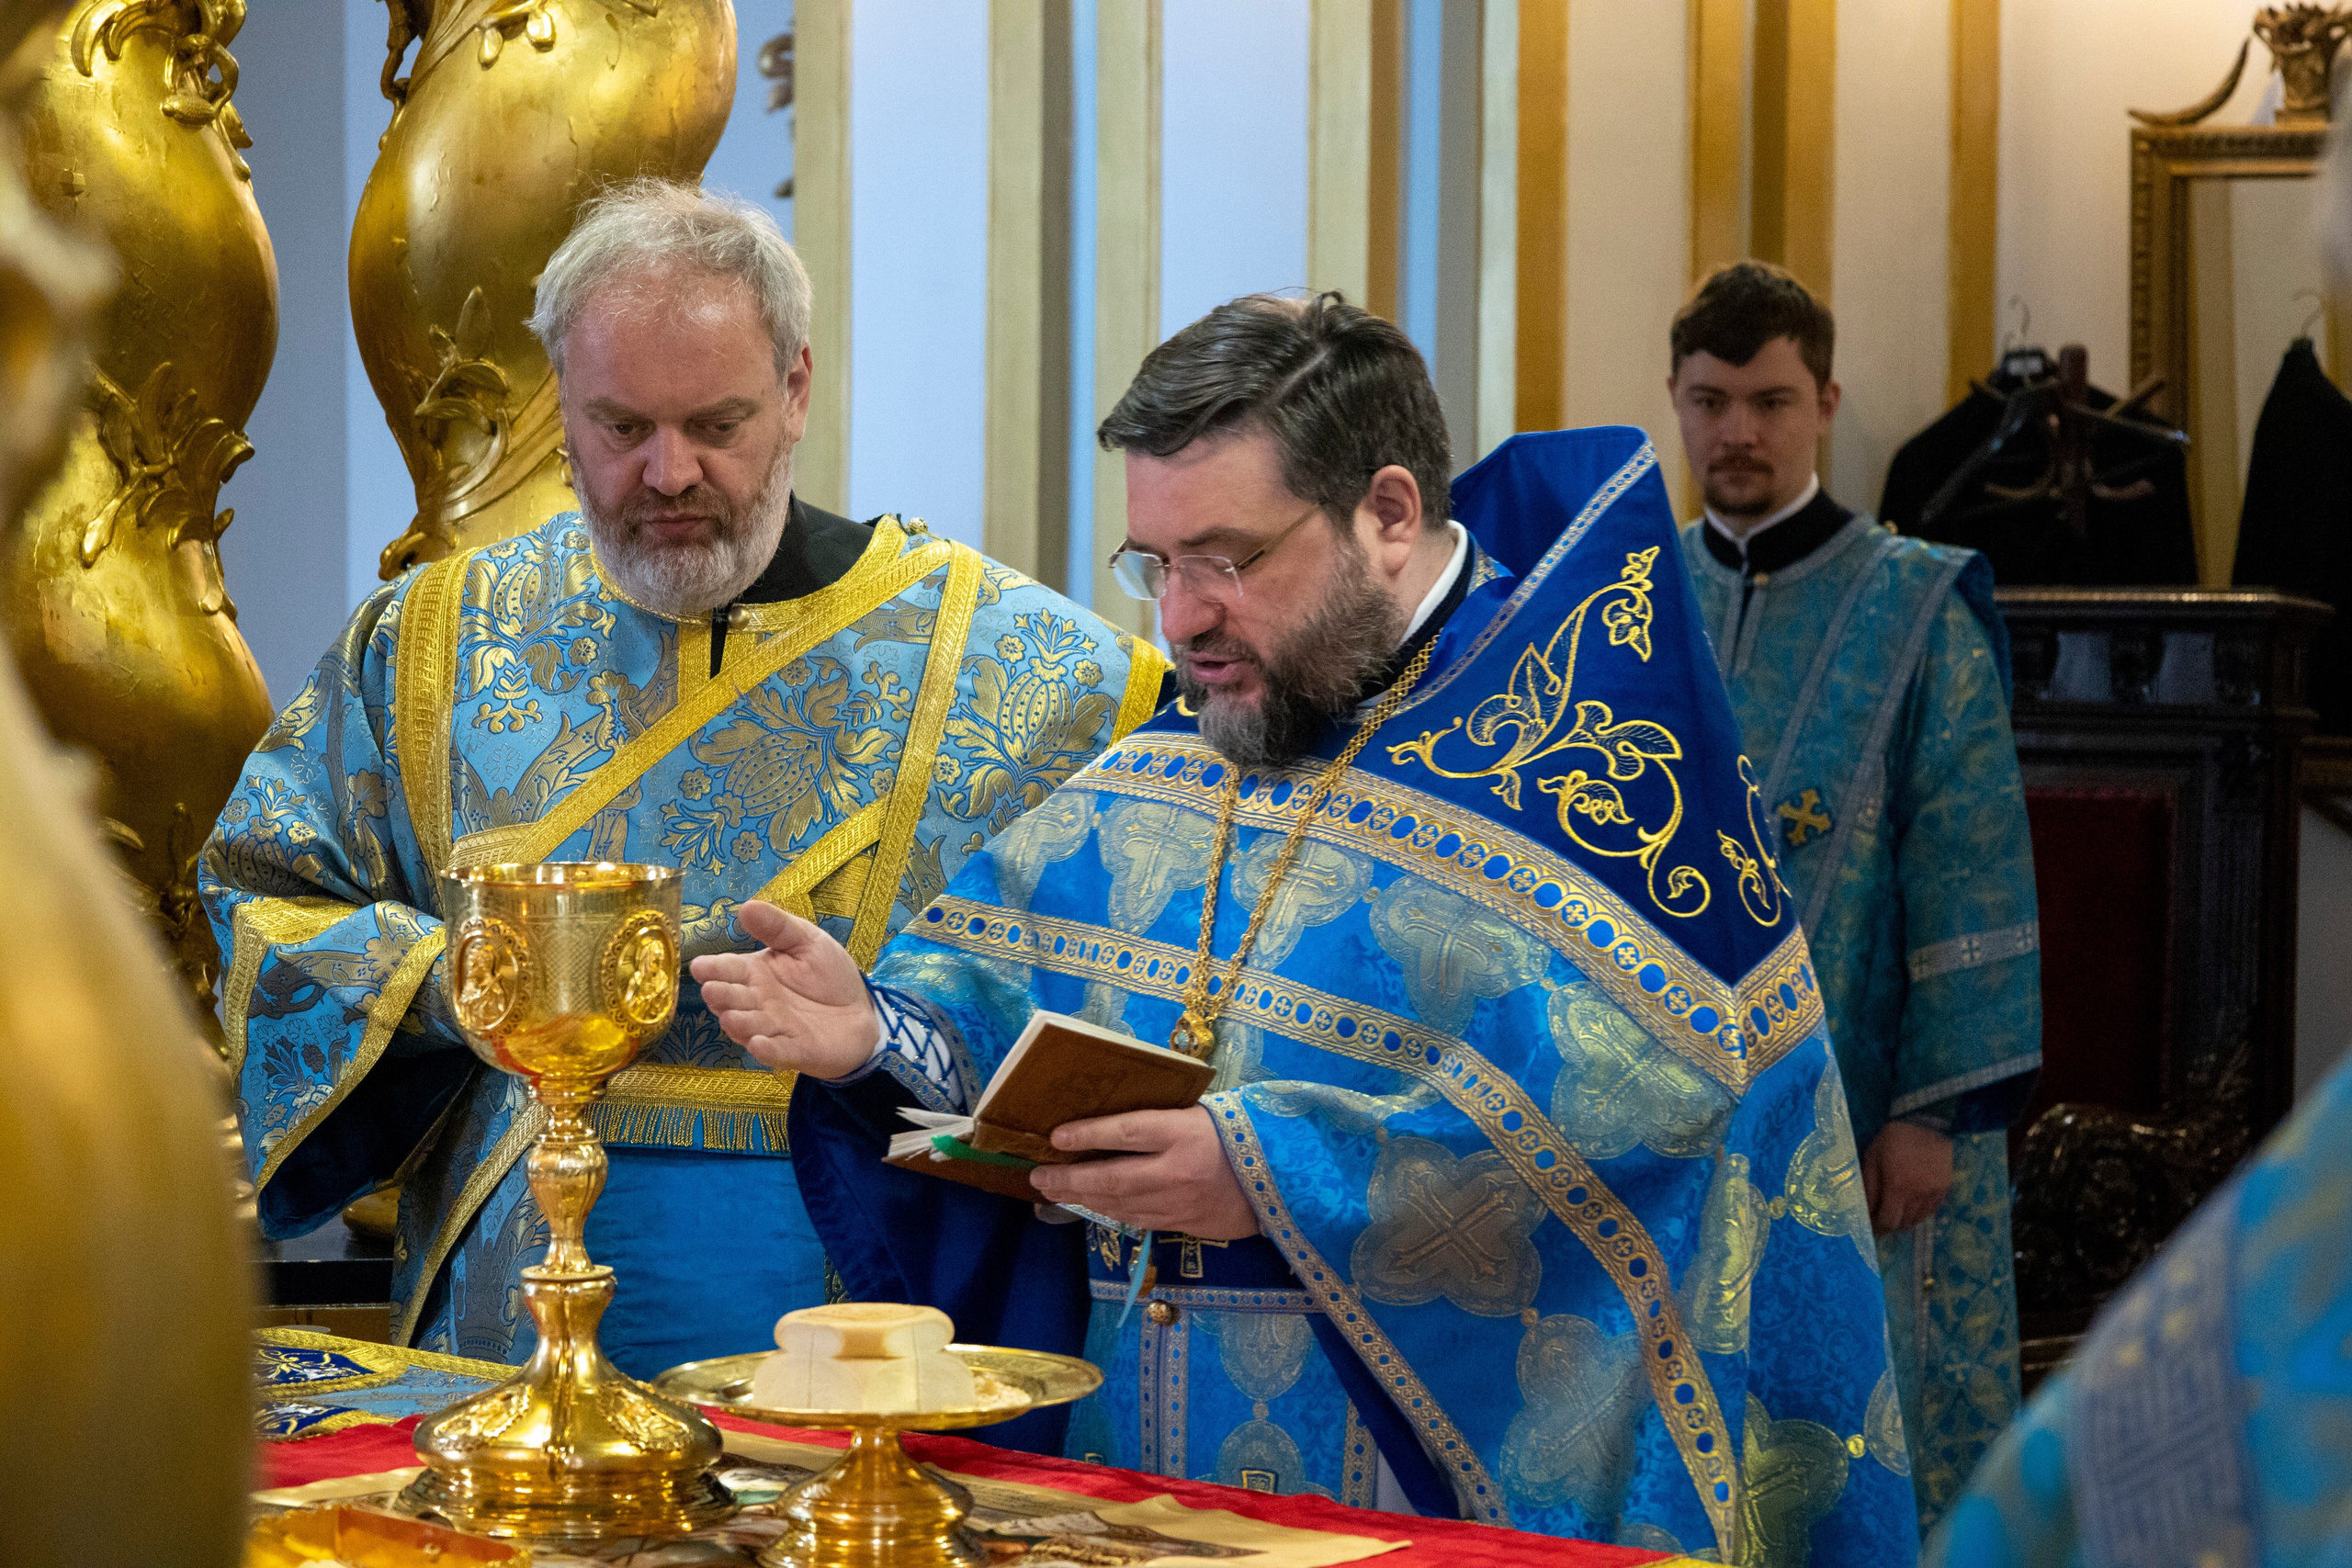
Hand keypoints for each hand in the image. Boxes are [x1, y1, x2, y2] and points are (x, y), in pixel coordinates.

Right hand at [689, 900, 877, 1079]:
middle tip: (713, 990)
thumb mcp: (806, 941)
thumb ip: (777, 927)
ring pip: (750, 1027)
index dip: (712, 969)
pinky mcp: (795, 1051)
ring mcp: (774, 1029)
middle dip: (722, 996)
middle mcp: (758, 1003)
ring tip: (731, 1018)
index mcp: (755, 973)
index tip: (699, 966)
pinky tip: (758, 1044)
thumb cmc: (827, 974)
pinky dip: (767, 1051)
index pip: (728, 970)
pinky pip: (778, 1052)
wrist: (861, 1009)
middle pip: (732, 1000)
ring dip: (740, 1024)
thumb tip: (745, 906)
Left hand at [1028, 1108, 1259, 1240]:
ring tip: (1054, 1191)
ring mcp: (1182, 1203)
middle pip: (1112, 1177)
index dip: (1087, 1133)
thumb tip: (1116, 1120)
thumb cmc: (1243, 1134)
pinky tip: (1093, 1206)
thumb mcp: (1207, 1111)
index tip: (1056, 1135)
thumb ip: (1167, 1117)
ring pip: (1120, 1204)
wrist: (1288, 1181)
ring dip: (1083, 1199)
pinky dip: (1111, 1212)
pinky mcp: (1187, 1225)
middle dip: (1069, 1178)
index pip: (1126, 1131)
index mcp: (1186, 1132)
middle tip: (1038, 1176)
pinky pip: (1139, 1220)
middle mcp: (1179, 1171)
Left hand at [1862, 1121, 1954, 1234]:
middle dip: (1887, 1227)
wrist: (1930, 1123)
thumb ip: (1868, 1184)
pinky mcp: (1944, 1191)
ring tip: (1891, 1215)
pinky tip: (1907, 1209)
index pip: (1887, 1221)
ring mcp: (1933, 1195)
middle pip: (1901, 1225)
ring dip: (1901, 1222)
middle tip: (1877, 1222)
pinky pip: (1928, 1213)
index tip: (1868, 1227)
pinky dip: (1916, 1215)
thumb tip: (1862, 1208)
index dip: (1876, 1228)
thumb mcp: (1873, 1156)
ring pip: (1915, 1221)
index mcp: (1897, 1186)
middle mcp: (1917, 1195)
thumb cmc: (1895, 1138)